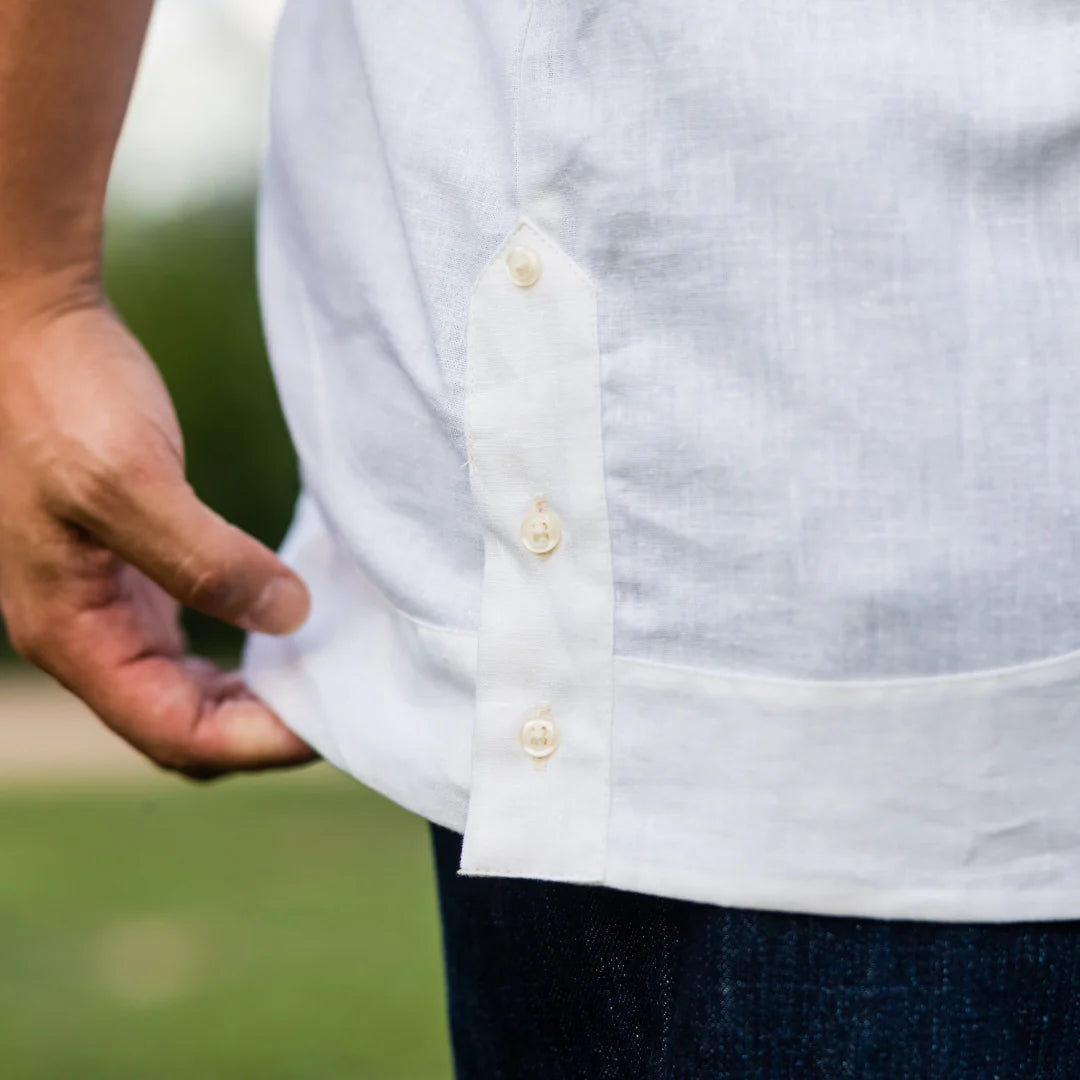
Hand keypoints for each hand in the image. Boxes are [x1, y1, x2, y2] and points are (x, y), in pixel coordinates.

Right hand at [0, 290, 315, 779]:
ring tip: (323, 681)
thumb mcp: (131, 480)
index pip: (173, 733)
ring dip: (251, 699)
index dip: (255, 743)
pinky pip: (188, 645)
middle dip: (258, 731)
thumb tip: (288, 615)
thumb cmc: (63, 399)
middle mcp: (84, 636)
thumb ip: (205, 559)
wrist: (29, 331)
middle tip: (340, 709)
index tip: (331, 724)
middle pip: (181, 726)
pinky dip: (239, 655)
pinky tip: (285, 632)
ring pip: (185, 691)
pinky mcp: (130, 575)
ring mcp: (106, 607)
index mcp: (72, 634)